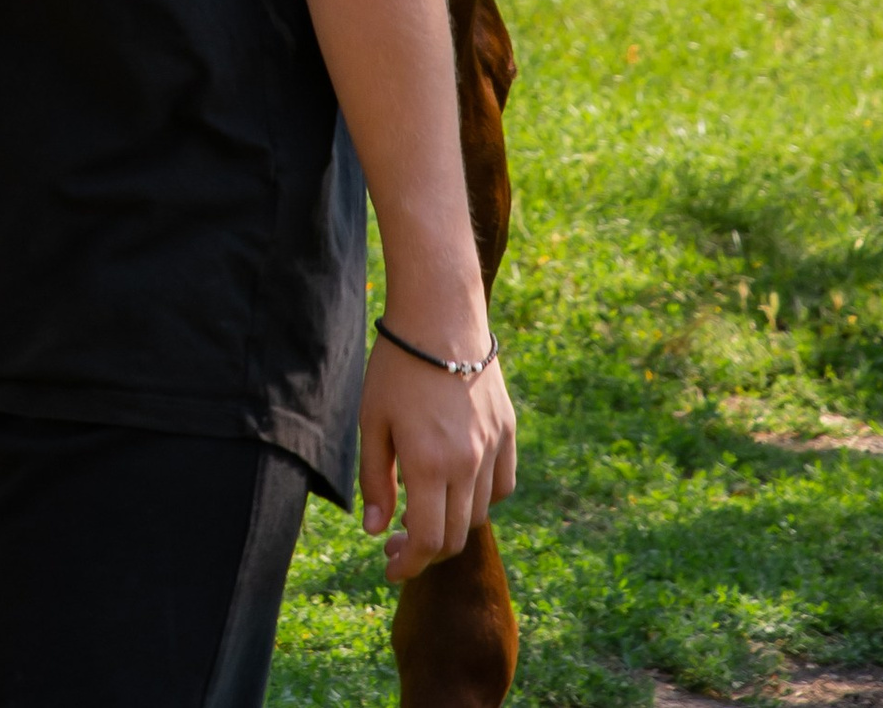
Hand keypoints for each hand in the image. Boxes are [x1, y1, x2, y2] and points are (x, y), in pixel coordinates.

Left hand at [358, 337, 514, 580]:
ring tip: (423, 509)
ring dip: (452, 523)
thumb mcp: (373, 421)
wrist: (440, 315)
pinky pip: (502, 485)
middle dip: (426, 550)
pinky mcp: (508, 432)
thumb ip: (375, 480)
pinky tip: (457, 486)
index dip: (409, 564)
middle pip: (455, 536)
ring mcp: (493, 448)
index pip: (427, 541)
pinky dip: (482, 498)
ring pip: (479, 514)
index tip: (390, 567)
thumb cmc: (396, 366)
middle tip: (399, 543)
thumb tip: (376, 530)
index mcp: (429, 464)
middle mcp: (468, 463)